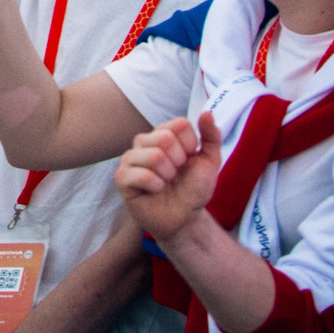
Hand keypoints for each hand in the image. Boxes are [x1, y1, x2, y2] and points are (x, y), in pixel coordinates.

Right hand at [114, 112, 223, 243]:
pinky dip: (156, 186)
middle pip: (165, 138)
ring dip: (168, 175)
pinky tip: (156, 191)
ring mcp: (130, 159)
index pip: (179, 124)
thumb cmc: (193, 189)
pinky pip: (141, 175)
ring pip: (154, 156)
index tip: (189, 159)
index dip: (191, 145)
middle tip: (176, 174)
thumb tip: (207, 113)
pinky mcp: (121, 178)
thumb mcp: (210, 162)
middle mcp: (144, 142)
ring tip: (166, 182)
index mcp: (163, 133)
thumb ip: (211, 137)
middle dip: (179, 161)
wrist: (184, 218)